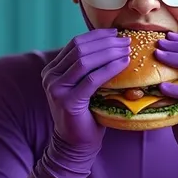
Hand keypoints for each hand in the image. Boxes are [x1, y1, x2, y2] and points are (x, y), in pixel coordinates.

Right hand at [42, 29, 129, 150]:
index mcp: (52, 69)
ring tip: (127, 50)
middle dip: (105, 42)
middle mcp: (50, 76)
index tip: (116, 33)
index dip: (97, 35)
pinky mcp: (68, 101)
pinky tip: (124, 64)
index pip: (75, 43)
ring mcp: (56, 89)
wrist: (75, 144)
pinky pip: (92, 79)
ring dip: (109, 52)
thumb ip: (87, 68)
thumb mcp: (83, 86)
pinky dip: (110, 68)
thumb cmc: (86, 113)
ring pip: (85, 61)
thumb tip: (112, 43)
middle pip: (80, 49)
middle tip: (125, 41)